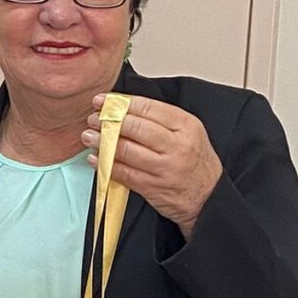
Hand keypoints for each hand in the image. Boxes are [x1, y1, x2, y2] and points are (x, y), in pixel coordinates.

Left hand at [82, 93, 221, 239]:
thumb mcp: (188, 132)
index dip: (120, 103)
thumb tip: (123, 108)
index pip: (147, 108)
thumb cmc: (195, 162)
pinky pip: (123, 173)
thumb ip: (161, 120)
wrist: (208, 196)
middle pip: (134, 127)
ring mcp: (164, 168)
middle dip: (108, 121)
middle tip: (93, 119)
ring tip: (89, 136)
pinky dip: (105, 164)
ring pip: (125, 150)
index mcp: (185, 126)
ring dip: (102, 142)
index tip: (103, 101)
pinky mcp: (153, 187)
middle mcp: (177, 145)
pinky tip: (96, 158)